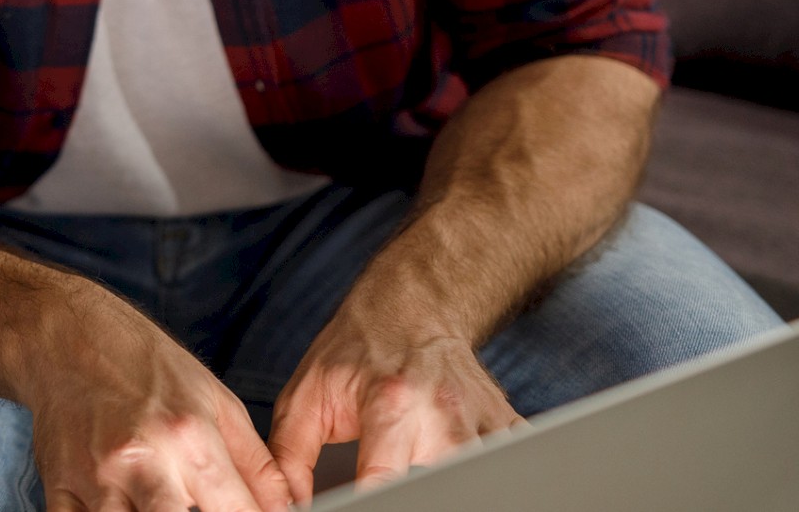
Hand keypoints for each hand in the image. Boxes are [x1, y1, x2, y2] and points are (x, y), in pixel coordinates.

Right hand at [29, 298, 292, 511]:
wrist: (65, 334)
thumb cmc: (140, 361)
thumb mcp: (214, 399)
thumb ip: (255, 462)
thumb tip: (286, 508)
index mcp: (189, 437)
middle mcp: (145, 463)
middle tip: (197, 501)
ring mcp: (98, 480)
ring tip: (161, 495)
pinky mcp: (60, 488)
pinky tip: (121, 504)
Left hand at [268, 307, 523, 501]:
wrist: (410, 306)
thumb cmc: (354, 351)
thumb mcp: (306, 395)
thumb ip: (291, 457)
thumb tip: (287, 508)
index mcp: (391, 402)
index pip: (385, 483)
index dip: (370, 505)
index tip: (359, 507)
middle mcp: (443, 413)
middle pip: (442, 490)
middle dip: (416, 499)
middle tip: (390, 492)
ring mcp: (482, 420)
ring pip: (482, 483)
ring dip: (453, 489)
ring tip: (421, 479)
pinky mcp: (508, 427)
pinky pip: (510, 469)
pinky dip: (487, 479)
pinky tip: (461, 478)